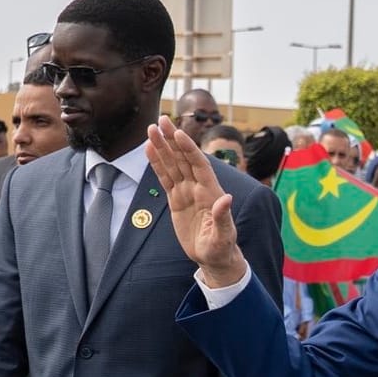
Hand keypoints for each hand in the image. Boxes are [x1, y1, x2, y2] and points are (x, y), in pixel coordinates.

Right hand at [145, 117, 244, 288]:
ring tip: (151, 129)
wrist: (214, 257)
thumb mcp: (224, 235)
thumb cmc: (222, 247)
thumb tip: (227, 198)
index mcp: (211, 192)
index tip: (179, 133)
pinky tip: (150, 150)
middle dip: (172, 139)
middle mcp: (198, 187)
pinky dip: (157, 164)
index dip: (189, 149)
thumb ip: (224, 217)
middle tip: (161, 120)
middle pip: (183, 158)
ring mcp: (187, 192)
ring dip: (162, 147)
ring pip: (173, 164)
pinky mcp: (177, 199)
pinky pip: (165, 178)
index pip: (198, 164)